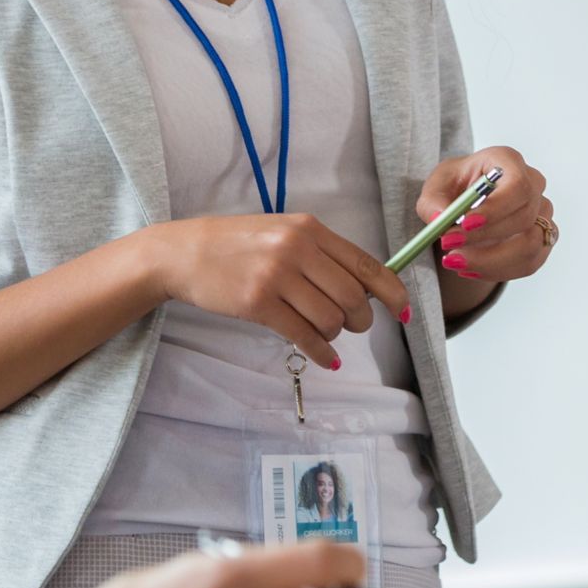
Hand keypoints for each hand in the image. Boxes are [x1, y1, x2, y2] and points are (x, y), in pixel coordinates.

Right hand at [142, 213, 411, 369]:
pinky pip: (303, 336)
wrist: (184, 252)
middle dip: (361, 320)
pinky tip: (326, 359)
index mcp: (310, 229)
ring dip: (335, 334)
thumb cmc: (237, 244)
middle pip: (353, 297)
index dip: (392, 292)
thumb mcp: (283, 233)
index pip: (367, 264)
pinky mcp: (257, 303)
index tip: (404, 311)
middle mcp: (297, 249)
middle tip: (353, 326)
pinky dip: (321, 352)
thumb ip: (321, 254)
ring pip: (330, 318)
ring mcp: (276, 276)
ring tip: (325, 333)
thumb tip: (365, 288)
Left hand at [417, 147, 552, 284]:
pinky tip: (471, 268)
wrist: (466, 203)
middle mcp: (533, 184)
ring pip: (530, 245)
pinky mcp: (542, 238)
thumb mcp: (436, 187)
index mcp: (508, 161)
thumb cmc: (456, 187)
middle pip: (524, 217)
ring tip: (455, 260)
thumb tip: (440, 218)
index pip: (517, 185)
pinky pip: (529, 263)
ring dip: (491, 260)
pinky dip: (498, 271)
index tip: (465, 224)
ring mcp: (542, 213)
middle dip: (484, 237)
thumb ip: (433, 202)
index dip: (495, 209)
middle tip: (448, 245)